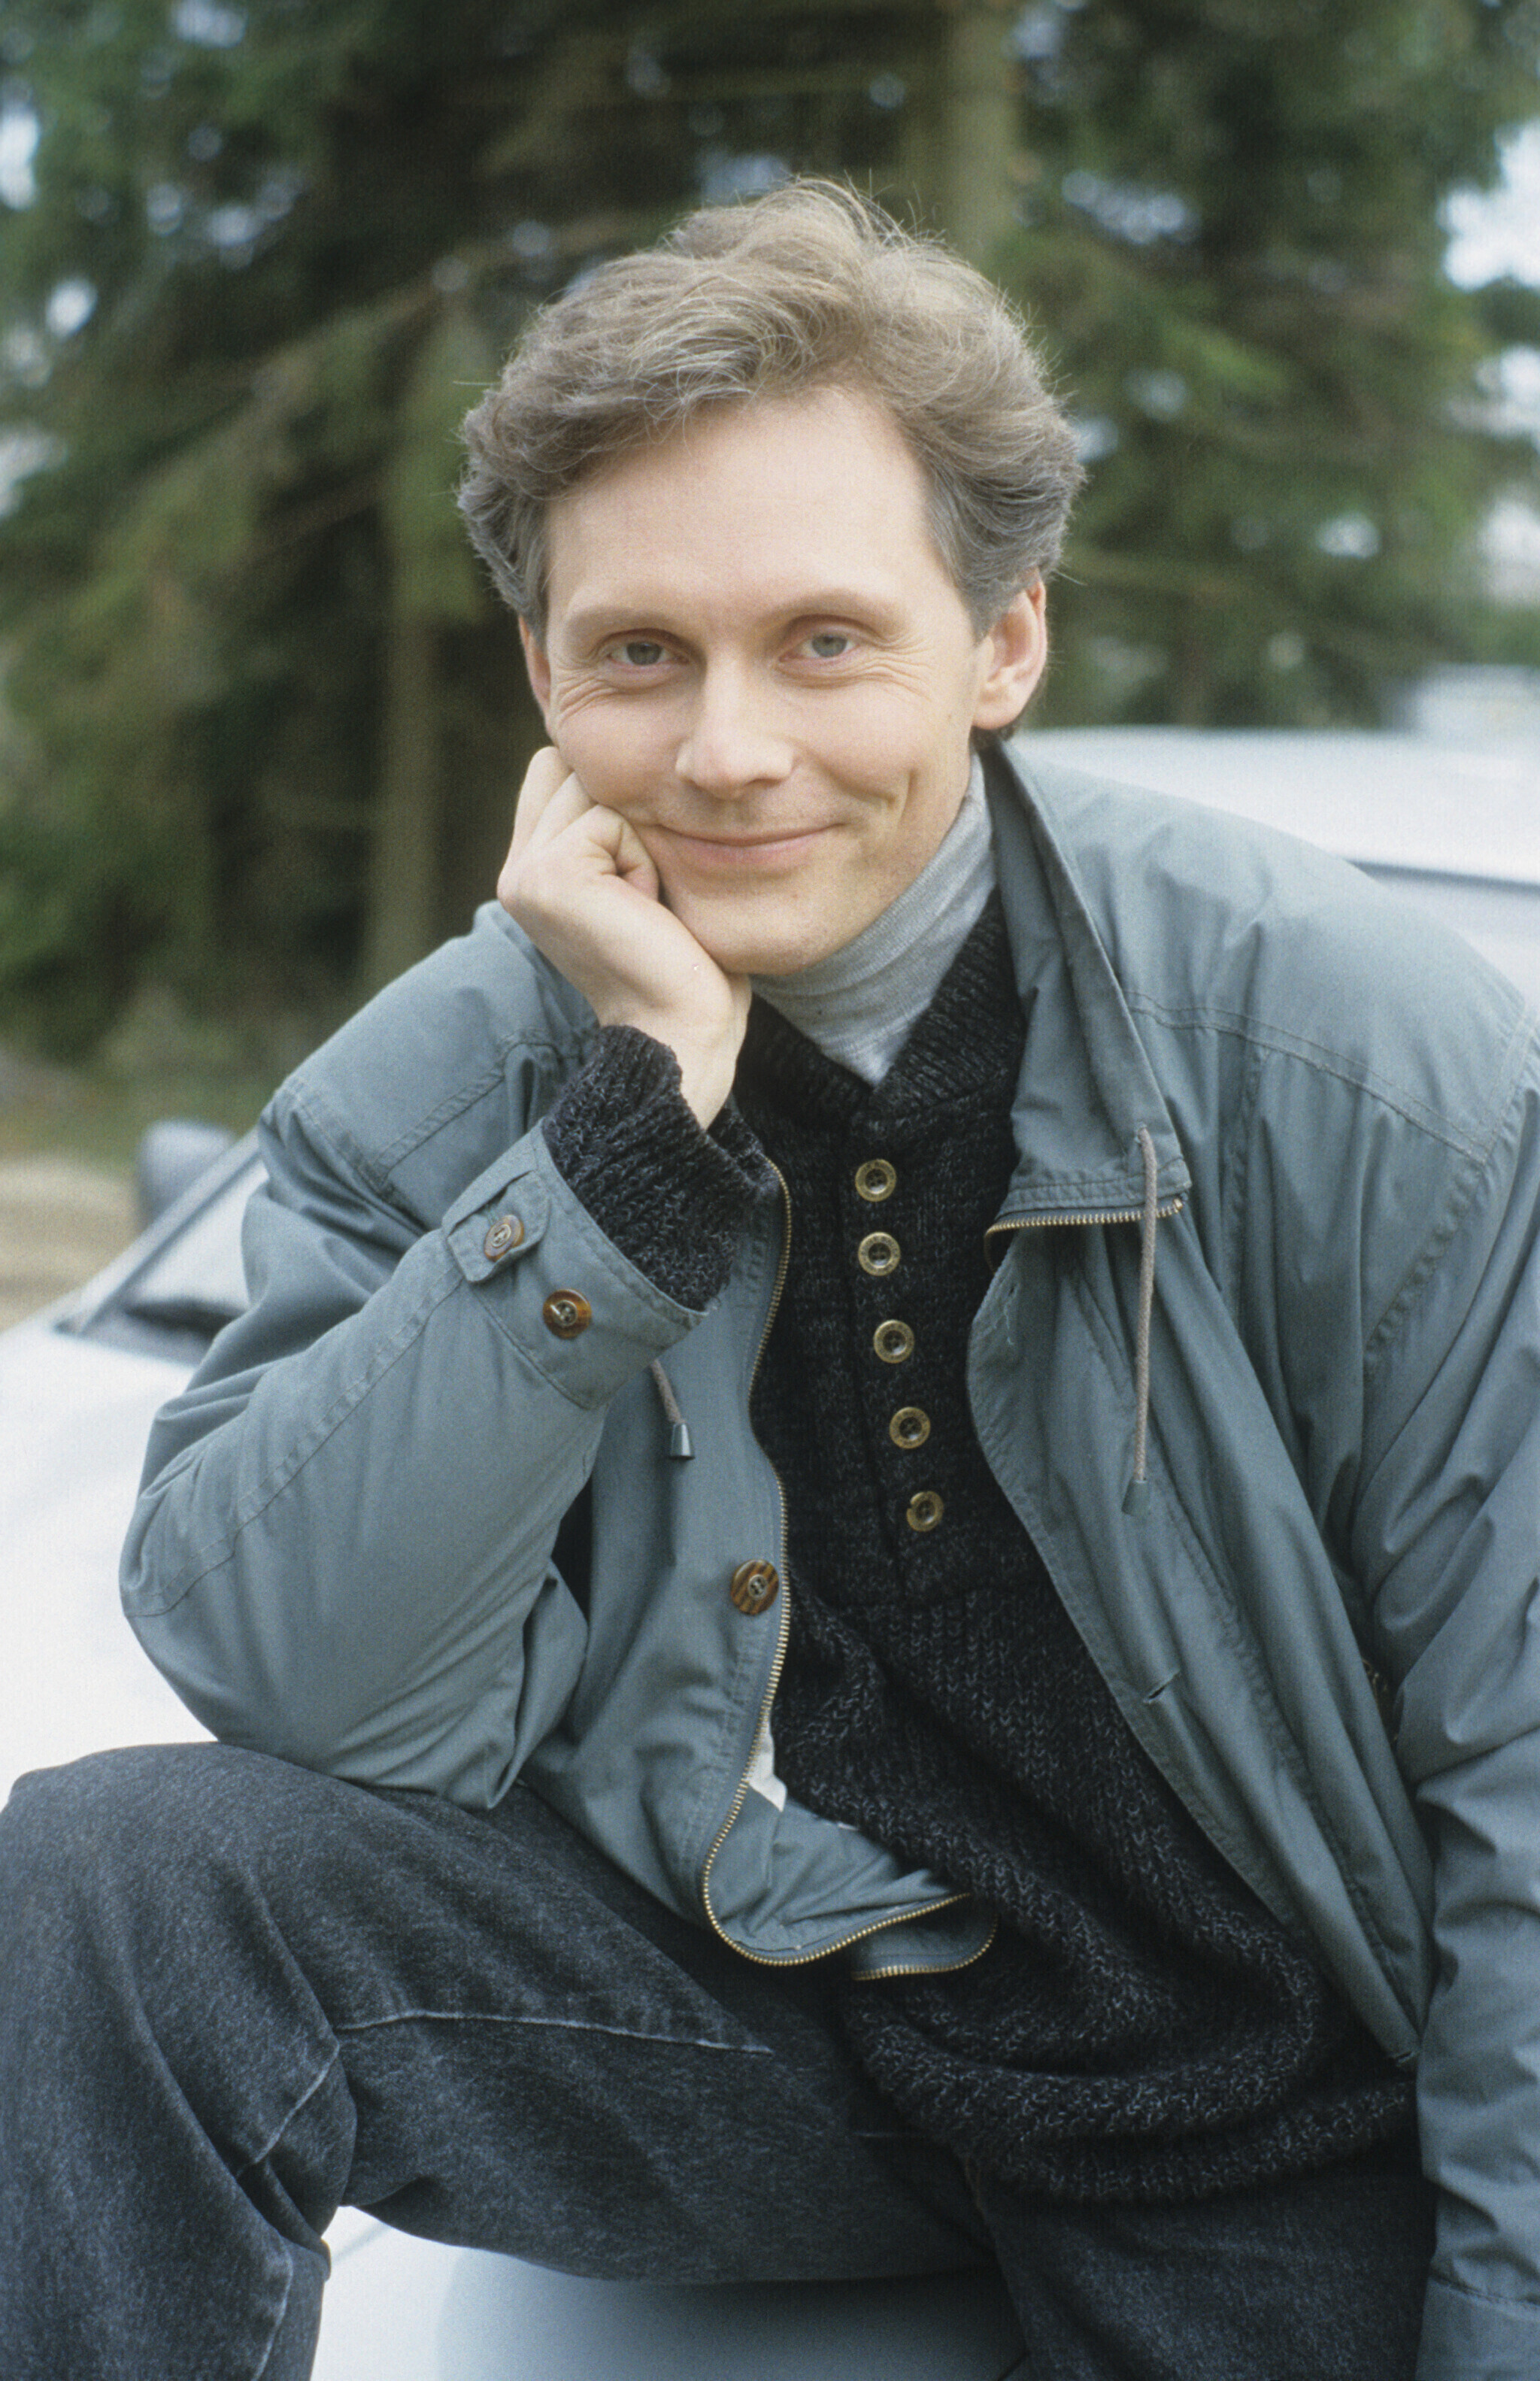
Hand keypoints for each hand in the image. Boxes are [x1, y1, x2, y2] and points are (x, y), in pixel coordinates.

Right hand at [498, 749, 749, 1125]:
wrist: (679, 1032)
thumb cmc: (682, 964)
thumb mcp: (640, 880)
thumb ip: (614, 826)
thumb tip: (630, 760)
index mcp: (531, 870)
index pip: (555, 769)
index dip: (609, 799)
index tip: (638, 874)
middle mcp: (517, 869)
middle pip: (574, 769)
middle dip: (627, 817)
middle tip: (644, 894)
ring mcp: (525, 872)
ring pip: (594, 789)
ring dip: (639, 840)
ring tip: (645, 902)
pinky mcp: (549, 873)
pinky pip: (611, 820)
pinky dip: (643, 860)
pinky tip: (644, 909)